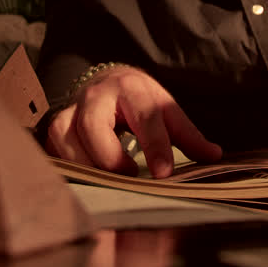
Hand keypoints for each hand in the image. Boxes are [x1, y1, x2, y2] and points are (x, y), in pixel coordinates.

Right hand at [43, 65, 221, 177]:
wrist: (105, 82)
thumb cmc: (138, 101)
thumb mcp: (165, 109)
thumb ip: (187, 134)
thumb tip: (214, 156)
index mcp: (130, 87)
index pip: (145, 117)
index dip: (155, 146)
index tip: (164, 173)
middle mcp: (95, 96)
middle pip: (94, 126)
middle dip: (110, 156)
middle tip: (129, 178)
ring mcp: (70, 110)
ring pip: (66, 139)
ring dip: (87, 165)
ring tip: (108, 184)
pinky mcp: (54, 127)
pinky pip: (54, 150)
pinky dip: (69, 169)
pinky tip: (85, 183)